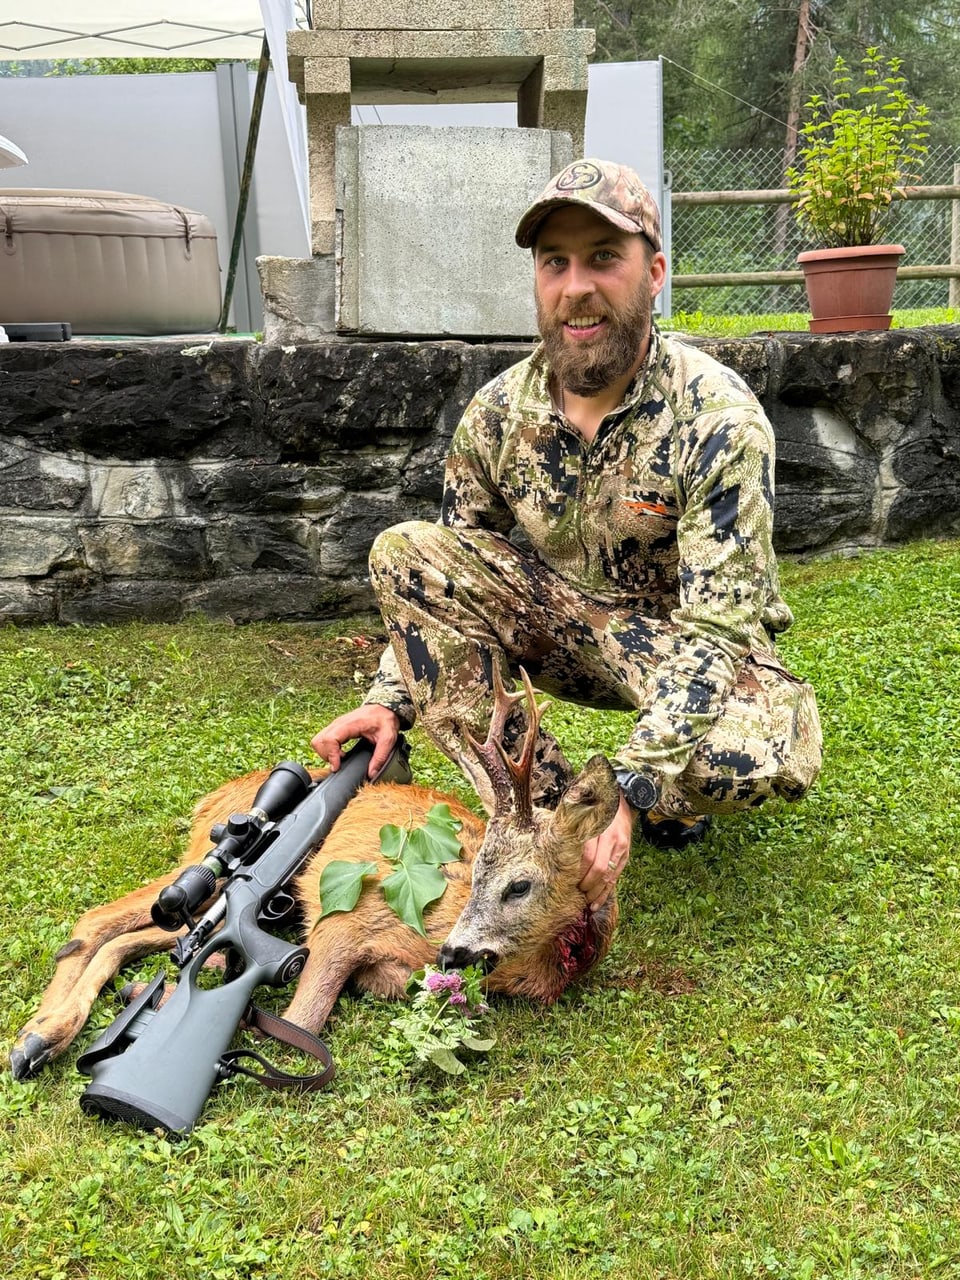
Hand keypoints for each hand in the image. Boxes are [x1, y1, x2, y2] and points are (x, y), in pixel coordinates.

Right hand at [311, 704, 400, 778]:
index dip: (330, 755)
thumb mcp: (388, 739)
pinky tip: (340, 754)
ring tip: (339, 759)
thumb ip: (380, 757)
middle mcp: (339, 723)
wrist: (384, 708)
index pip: (330, 739)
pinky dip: (327, 749)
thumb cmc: (385, 720)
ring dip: (325, 753)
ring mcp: (336, 724)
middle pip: (319, 741)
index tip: (337, 766)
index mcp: (350, 724)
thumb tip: (372, 773)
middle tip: (339, 763)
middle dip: (326, 756)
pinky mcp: (336, 727)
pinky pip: (323, 739)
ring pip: (318, 740)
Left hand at [579, 792, 634, 912]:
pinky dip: (605, 893)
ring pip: (609, 877)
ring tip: (585, 904)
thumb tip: (553, 850)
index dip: (578, 872)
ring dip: (596, 893)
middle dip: (586, 885)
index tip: (567, 880)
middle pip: (599, 869)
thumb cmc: (595, 810)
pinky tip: (596, 903)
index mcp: (599, 830)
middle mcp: (612, 840)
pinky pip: (616, 878)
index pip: (588, 856)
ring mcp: (621, 849)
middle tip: (575, 892)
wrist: (620, 802)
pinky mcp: (625, 856)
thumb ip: (572, 832)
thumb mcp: (583, 816)